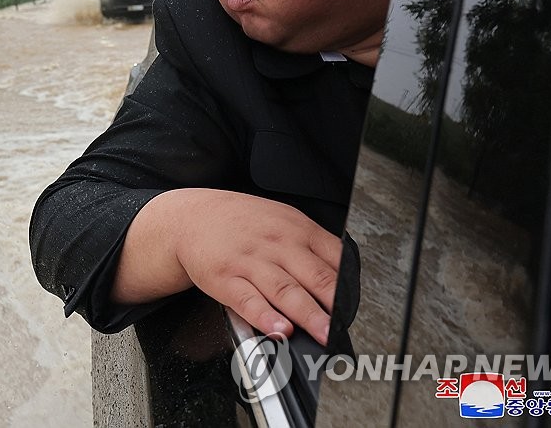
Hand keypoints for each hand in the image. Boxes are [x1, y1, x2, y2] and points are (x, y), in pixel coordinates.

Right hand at [113, 188, 341, 344]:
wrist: (193, 216)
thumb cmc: (242, 222)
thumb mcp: (282, 220)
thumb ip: (313, 246)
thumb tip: (345, 277)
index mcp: (297, 230)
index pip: (333, 259)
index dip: (349, 288)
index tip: (357, 310)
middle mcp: (276, 245)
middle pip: (313, 276)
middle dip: (333, 305)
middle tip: (346, 327)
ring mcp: (250, 262)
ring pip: (285, 291)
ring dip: (307, 314)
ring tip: (322, 333)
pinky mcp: (226, 279)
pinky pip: (248, 300)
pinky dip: (264, 316)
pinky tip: (277, 329)